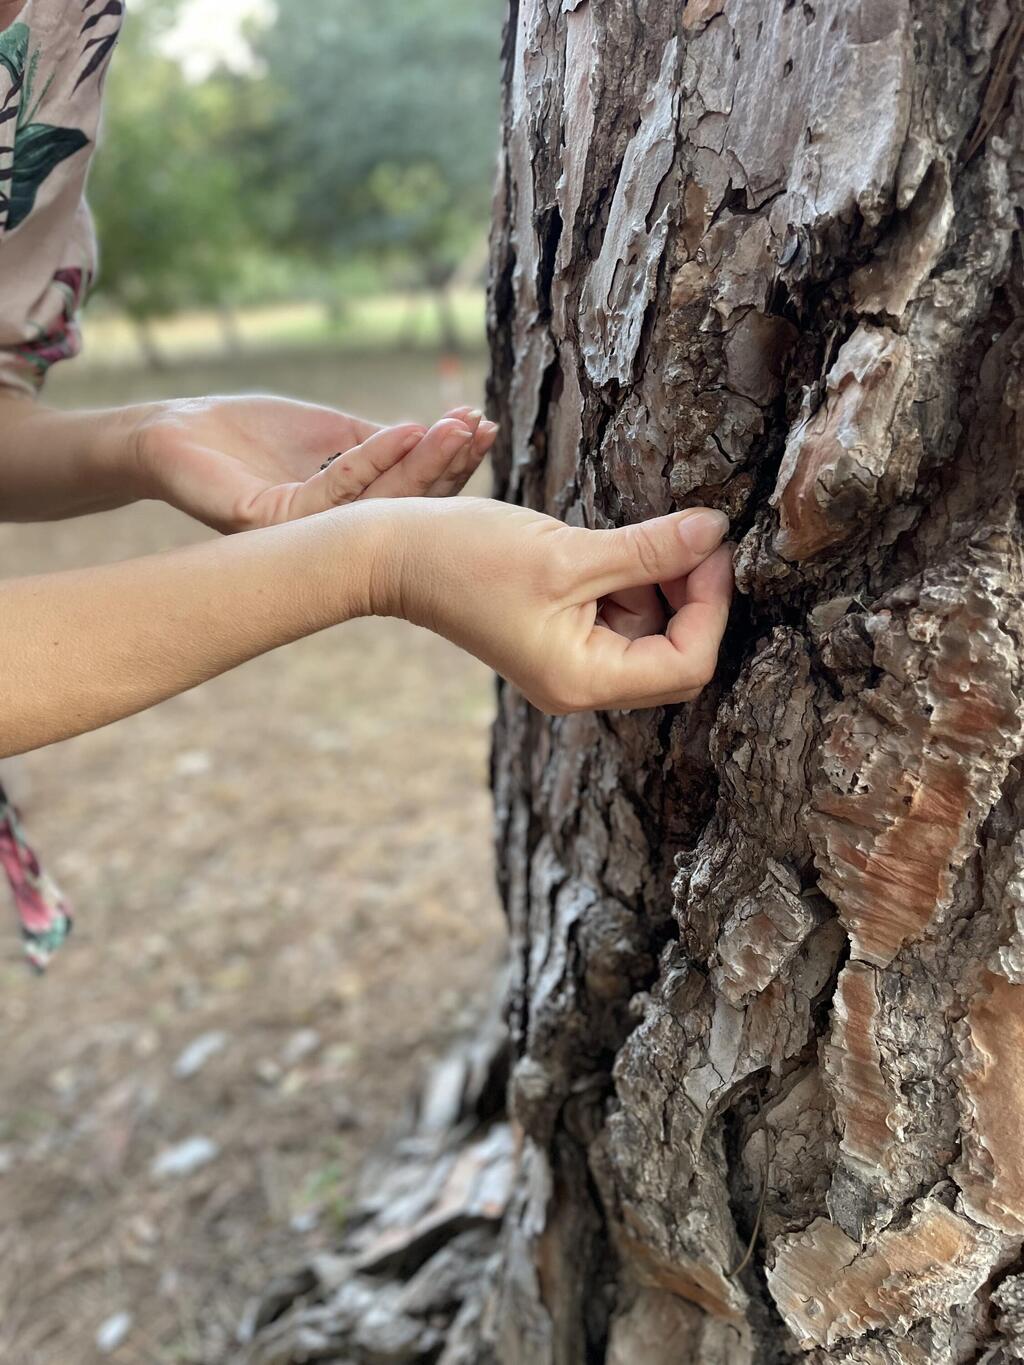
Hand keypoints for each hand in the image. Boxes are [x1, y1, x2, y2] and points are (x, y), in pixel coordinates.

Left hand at [131, 395, 497, 532]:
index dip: (446, 462)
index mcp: (346, 517)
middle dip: (446, 466)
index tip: (480, 424)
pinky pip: (332, 493)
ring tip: (458, 428)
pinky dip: (373, 459)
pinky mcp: (271, 523)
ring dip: (423, 464)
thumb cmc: (248, 433)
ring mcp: (301, 536)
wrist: (175, 431)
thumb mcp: (330, 433)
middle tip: (480, 428)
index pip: (408, 495)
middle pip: (402, 506)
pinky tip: (405, 429)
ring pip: (377, 505)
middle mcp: (328, 537)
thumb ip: (377, 444)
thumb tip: (436, 440)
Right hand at [373, 498, 733, 712]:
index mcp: (582, 681)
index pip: (687, 663)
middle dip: (693, 597)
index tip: (711, 543)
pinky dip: (633, 582)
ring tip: (639, 538)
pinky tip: (616, 548)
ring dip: (662, 584)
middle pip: (678, 658)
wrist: (393, 555)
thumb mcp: (569, 551)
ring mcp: (570, 664)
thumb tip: (716, 531)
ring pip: (653, 634)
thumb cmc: (468, 557)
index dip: (712, 603)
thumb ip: (650, 549)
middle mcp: (581, 685)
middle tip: (691, 536)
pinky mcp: (561, 637)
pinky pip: (622, 619)